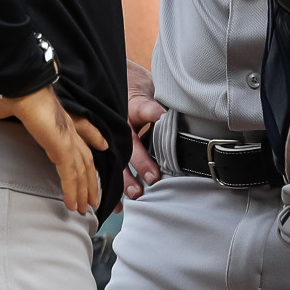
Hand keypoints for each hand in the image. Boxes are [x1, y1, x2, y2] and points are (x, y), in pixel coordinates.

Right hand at [0, 84, 106, 212]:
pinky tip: (73, 204)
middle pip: (85, 154)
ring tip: (85, 206)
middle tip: (94, 193)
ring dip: (84, 188)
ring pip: (82, 168)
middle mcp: (64, 125)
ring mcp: (65, 135)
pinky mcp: (61, 145)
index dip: (92, 135)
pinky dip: (73, 190)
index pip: (79, 126)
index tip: (102, 144)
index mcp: (53, 115)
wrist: (10, 82)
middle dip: (91, 175)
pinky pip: (70, 174)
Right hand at [122, 60, 164, 199]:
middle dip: (141, 161)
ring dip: (126, 179)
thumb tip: (182, 110)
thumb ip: (161, 101)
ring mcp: (112, 136)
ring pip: (117, 158)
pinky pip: (108, 168)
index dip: (153, 113)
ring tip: (136, 195)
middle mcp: (120, 122)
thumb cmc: (136, 87)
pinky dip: (114, 187)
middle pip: (129, 142)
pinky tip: (120, 205)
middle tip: (153, 177)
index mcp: (133, 104)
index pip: (145, 109)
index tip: (163, 118)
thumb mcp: (150, 88)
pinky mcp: (108, 147)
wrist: (113, 83)